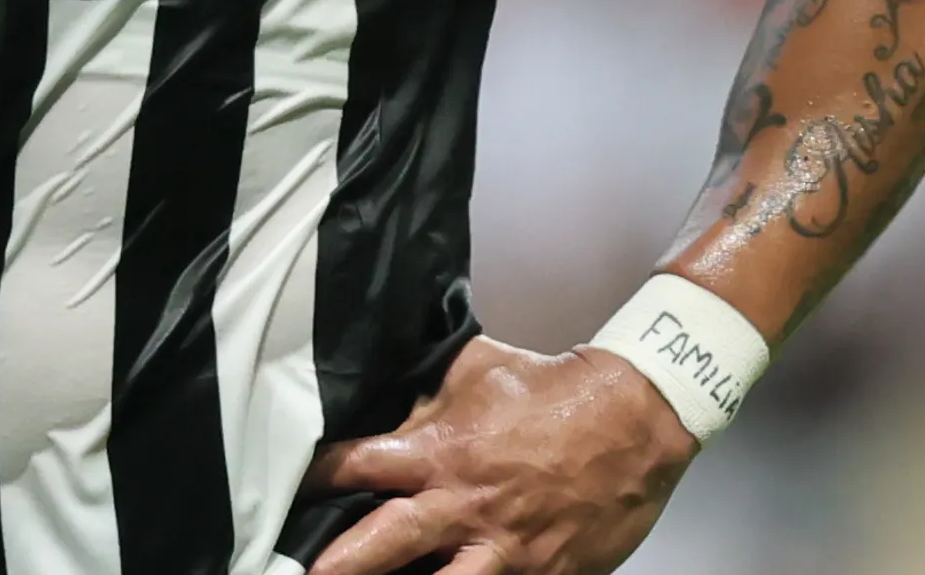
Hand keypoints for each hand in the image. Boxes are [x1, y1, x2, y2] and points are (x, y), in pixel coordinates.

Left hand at [302, 337, 698, 574]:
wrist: (633, 416)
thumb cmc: (553, 388)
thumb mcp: (476, 369)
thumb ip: (428, 393)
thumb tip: (393, 400)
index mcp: (440, 451)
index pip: (359, 466)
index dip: (318, 479)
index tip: (291, 491)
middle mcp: (463, 505)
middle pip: (382, 545)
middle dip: (339, 566)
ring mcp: (503, 549)